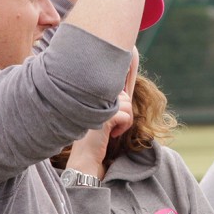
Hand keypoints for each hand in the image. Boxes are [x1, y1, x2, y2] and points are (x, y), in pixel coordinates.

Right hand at [67, 48, 138, 172]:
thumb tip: (126, 85)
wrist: (85, 161)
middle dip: (125, 111)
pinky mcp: (102, 117)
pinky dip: (124, 126)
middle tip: (115, 126)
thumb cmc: (95, 142)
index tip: (128, 53)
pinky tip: (112, 135)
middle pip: (123, 95)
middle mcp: (89, 98)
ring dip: (125, 121)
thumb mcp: (104, 120)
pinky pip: (126, 115)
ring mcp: (94, 107)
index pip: (113, 82)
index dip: (123, 69)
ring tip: (112, 132)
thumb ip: (112, 105)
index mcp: (89, 97)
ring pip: (126, 104)